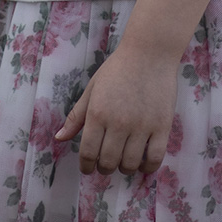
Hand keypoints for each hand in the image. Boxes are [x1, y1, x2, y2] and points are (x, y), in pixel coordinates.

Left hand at [54, 45, 177, 176]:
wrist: (149, 52)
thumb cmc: (117, 69)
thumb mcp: (92, 89)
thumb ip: (76, 116)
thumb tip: (59, 138)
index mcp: (97, 113)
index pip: (88, 153)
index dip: (86, 166)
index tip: (88, 169)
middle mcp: (118, 123)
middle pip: (108, 162)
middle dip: (104, 168)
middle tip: (106, 164)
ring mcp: (142, 126)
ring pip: (130, 164)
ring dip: (124, 169)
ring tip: (123, 162)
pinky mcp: (162, 127)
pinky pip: (154, 158)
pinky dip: (147, 167)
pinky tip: (142, 162)